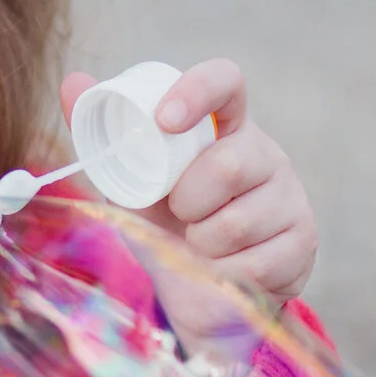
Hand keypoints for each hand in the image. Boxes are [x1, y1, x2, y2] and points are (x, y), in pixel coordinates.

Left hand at [60, 57, 317, 303]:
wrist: (201, 295)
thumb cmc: (167, 227)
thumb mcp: (132, 185)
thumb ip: (104, 140)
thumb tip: (72, 82)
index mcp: (224, 128)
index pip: (226, 82)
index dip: (198, 91)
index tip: (165, 120)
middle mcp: (265, 154)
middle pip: (230, 163)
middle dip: (190, 200)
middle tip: (180, 214)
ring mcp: (290, 197)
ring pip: (239, 221)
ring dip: (203, 244)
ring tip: (202, 245)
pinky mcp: (303, 242)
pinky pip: (255, 262)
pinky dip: (224, 276)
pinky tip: (225, 270)